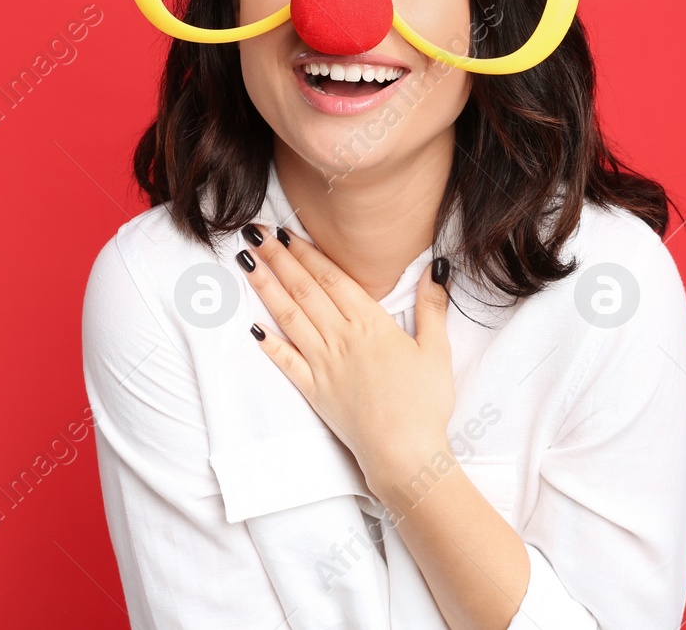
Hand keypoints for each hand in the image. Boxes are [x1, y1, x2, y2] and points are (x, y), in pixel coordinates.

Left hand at [238, 224, 455, 495]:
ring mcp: (324, 366)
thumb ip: (432, 307)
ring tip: (248, 264)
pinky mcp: (314, 392)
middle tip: (255, 234)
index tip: (286, 232)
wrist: (405, 454)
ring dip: (267, 289)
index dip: (308, 253)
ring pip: (290, 318)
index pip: (333, 279)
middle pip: (305, 291)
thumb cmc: (425, 404)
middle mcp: (342, 339)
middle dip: (279, 260)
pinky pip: (285, 362)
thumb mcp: (437, 350)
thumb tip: (436, 267)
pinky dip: (268, 343)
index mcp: (371, 324)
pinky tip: (252, 326)